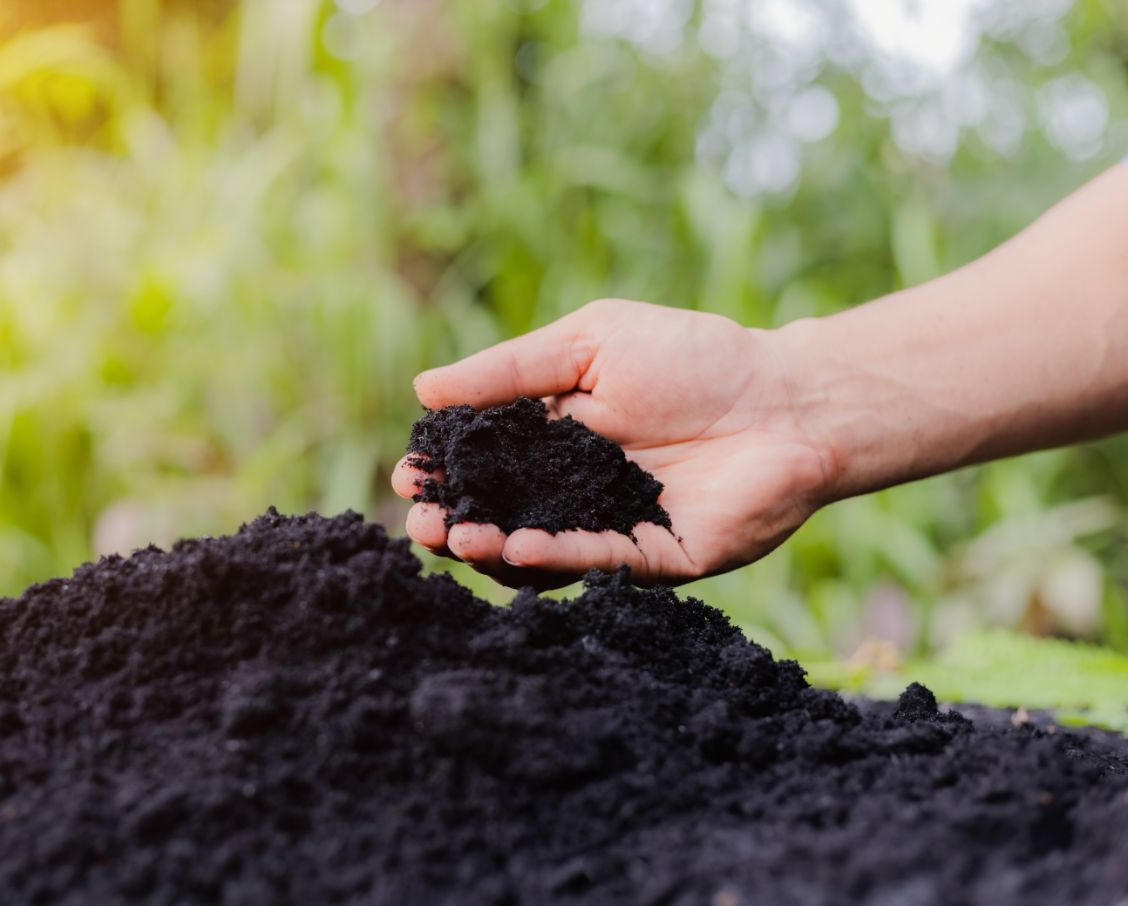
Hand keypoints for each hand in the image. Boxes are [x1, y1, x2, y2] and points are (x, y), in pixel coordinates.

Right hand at [391, 299, 837, 587]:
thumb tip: (423, 387)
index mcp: (555, 438)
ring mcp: (611, 527)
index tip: (409, 472)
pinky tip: (516, 546)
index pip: (484, 464)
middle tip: (421, 522)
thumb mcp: (590, 342)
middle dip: (454, 522)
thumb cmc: (693, 357)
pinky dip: (554, 556)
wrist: (786, 397)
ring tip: (457, 540)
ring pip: (538, 550)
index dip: (445, 471)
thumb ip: (511, 370)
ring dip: (493, 549)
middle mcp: (575, 489)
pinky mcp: (652, 558)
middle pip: (500, 515)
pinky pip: (596, 561)